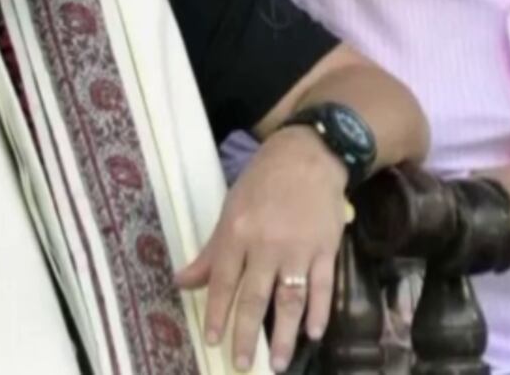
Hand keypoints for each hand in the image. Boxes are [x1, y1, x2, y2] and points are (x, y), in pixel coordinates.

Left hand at [175, 128, 347, 372]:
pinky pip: (322, 286)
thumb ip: (210, 253)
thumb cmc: (261, 184)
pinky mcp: (327, 248)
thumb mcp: (229, 212)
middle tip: (240, 364)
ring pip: (289, 299)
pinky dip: (319, 311)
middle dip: (246, 334)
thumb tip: (182, 283)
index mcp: (237, 234)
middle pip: (254, 297)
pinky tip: (313, 333)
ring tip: (277, 363)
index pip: (223, 282)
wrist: (306, 156)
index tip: (213, 341)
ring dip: (283, 334)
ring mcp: (299, 248)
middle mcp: (266, 245)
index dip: (217, 313)